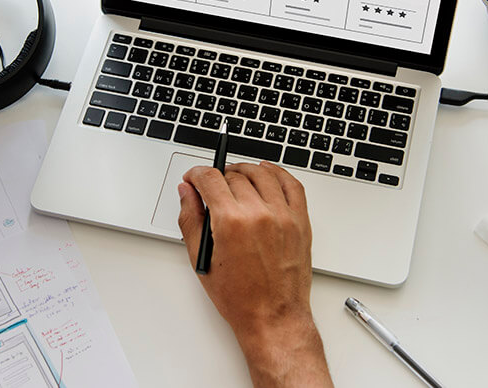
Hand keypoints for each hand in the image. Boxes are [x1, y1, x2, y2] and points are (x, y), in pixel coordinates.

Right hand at [178, 162, 332, 387]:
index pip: (210, 178)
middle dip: (218, 177)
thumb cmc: (240, 297)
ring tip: (236, 178)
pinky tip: (267, 174)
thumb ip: (190, 219)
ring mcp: (283, 215)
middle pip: (234, 175)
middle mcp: (259, 213)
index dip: (196, 173)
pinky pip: (292, 184)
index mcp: (231, 222)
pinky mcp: (300, 221)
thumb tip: (187, 193)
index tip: (193, 178)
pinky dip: (278, 173)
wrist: (273, 317)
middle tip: (211, 188)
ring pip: (262, 174)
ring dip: (245, 171)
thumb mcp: (203, 259)